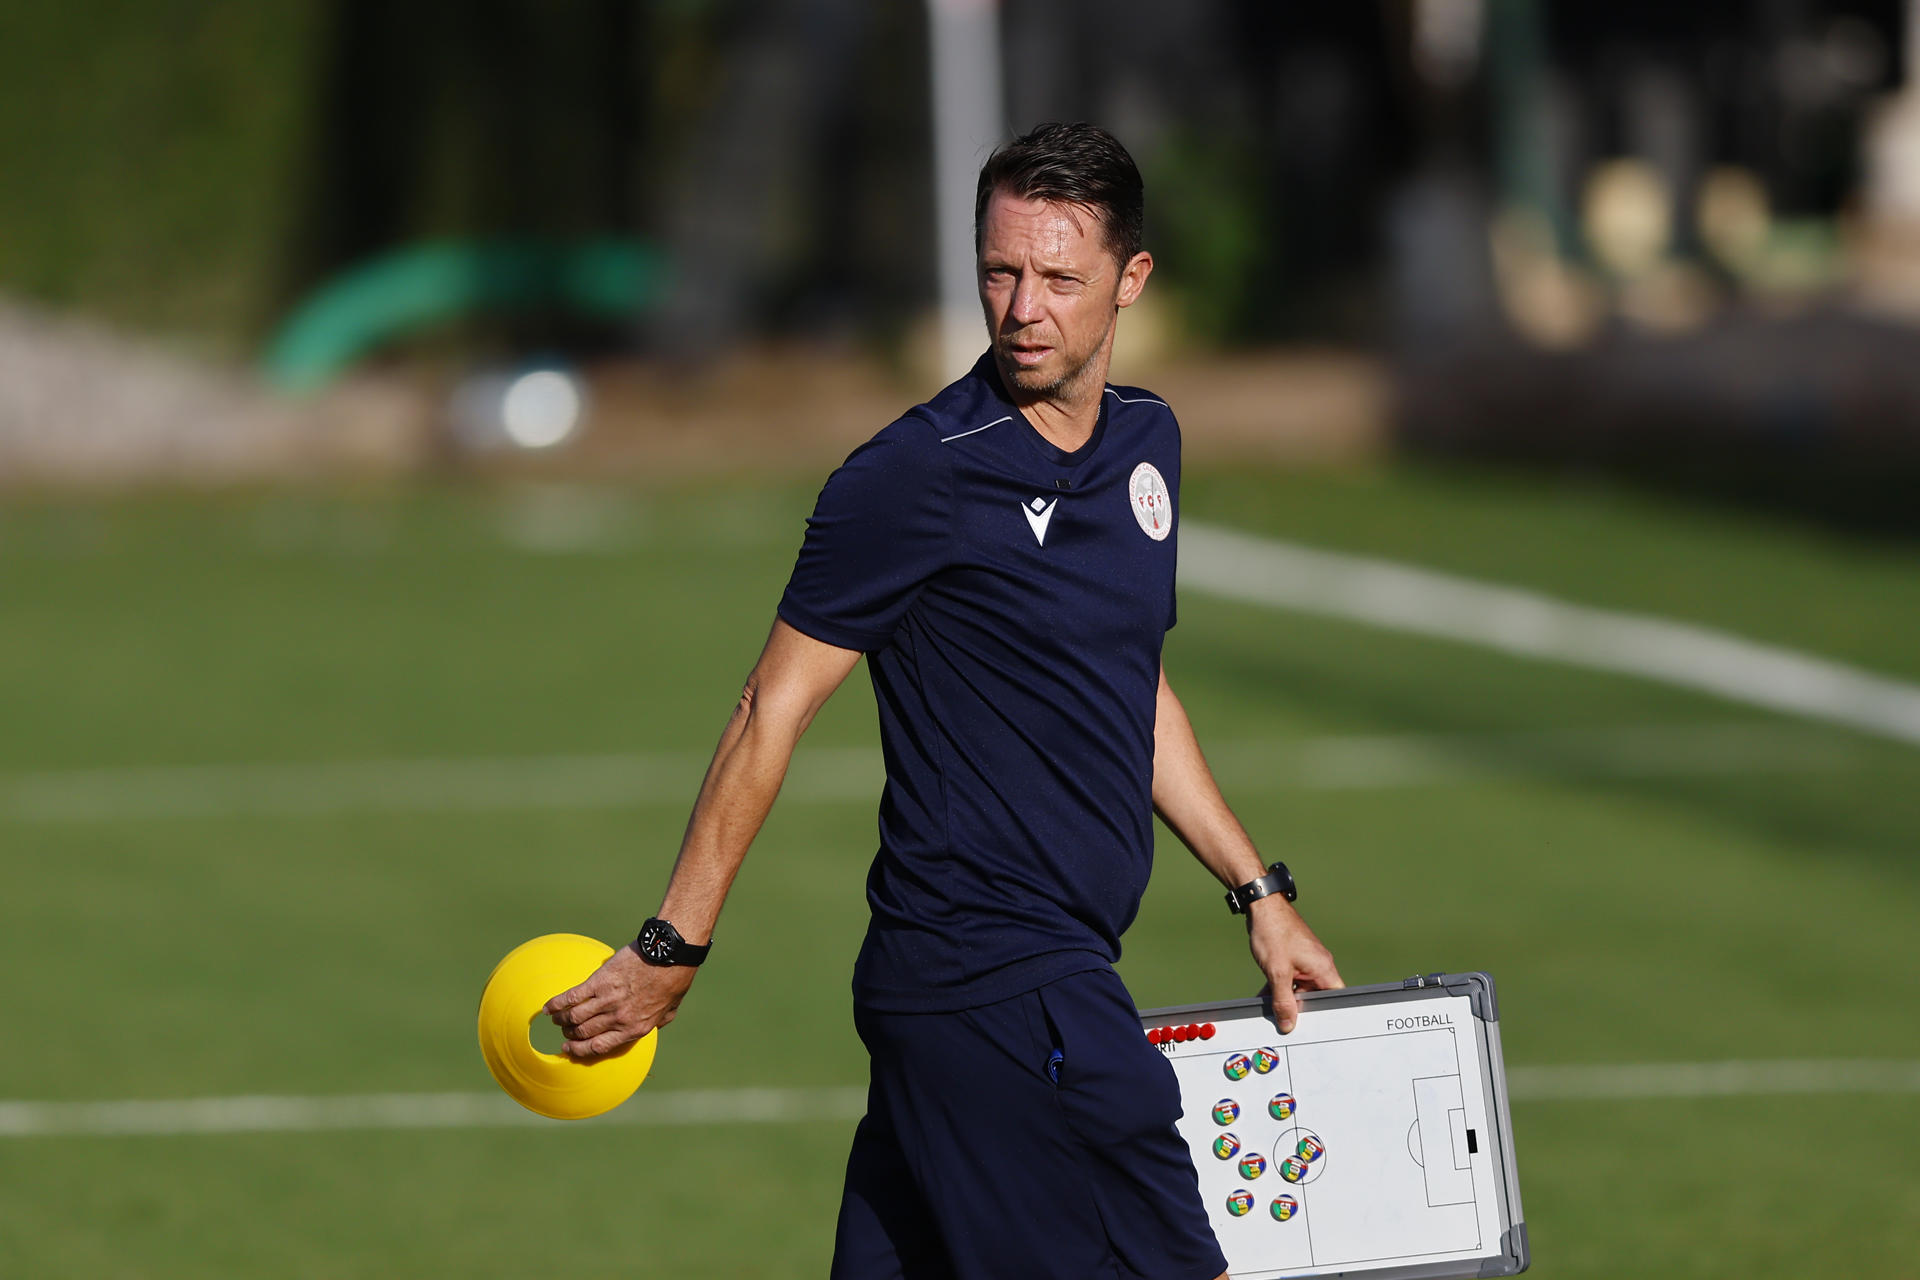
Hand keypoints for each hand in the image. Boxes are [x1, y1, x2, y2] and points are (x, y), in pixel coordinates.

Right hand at [542, 944, 696, 1059]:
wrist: (669, 953)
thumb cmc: (674, 979)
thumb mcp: (670, 1010)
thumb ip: (659, 1022)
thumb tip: (655, 1026)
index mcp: (635, 1028)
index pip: (599, 1047)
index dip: (580, 1051)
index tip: (569, 1050)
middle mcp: (618, 1018)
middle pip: (584, 1033)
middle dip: (570, 1035)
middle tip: (565, 1030)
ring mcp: (607, 1001)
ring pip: (575, 1017)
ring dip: (561, 1020)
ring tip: (556, 1018)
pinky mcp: (599, 982)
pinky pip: (572, 997)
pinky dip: (556, 1003)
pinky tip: (547, 1007)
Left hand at [1246, 896, 1341, 1034]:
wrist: (1261, 906)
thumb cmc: (1274, 931)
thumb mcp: (1277, 972)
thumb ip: (1283, 1001)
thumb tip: (1288, 1023)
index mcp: (1324, 969)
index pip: (1335, 999)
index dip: (1325, 1014)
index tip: (1312, 1026)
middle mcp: (1319, 966)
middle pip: (1315, 997)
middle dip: (1300, 1009)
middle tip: (1286, 1020)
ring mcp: (1306, 962)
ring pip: (1300, 990)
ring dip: (1285, 998)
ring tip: (1271, 1008)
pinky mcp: (1293, 959)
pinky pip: (1290, 980)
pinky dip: (1279, 988)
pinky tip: (1264, 996)